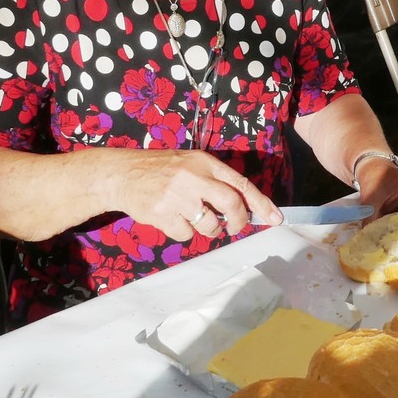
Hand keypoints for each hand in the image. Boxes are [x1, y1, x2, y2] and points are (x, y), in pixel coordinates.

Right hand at [113, 149, 282, 241]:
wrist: (122, 173)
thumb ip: (216, 180)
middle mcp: (194, 177)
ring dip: (208, 230)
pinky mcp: (162, 214)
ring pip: (209, 225)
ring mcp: (177, 197)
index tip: (275, 218)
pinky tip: (173, 219)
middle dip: (238, 221)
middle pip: (231, 204)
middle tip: (235, 227)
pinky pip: (186, 234)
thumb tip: (244, 206)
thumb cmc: (162, 169)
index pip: (241, 184)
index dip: (261, 203)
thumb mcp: (192, 163)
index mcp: (205, 163)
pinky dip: (184, 232)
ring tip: (195, 219)